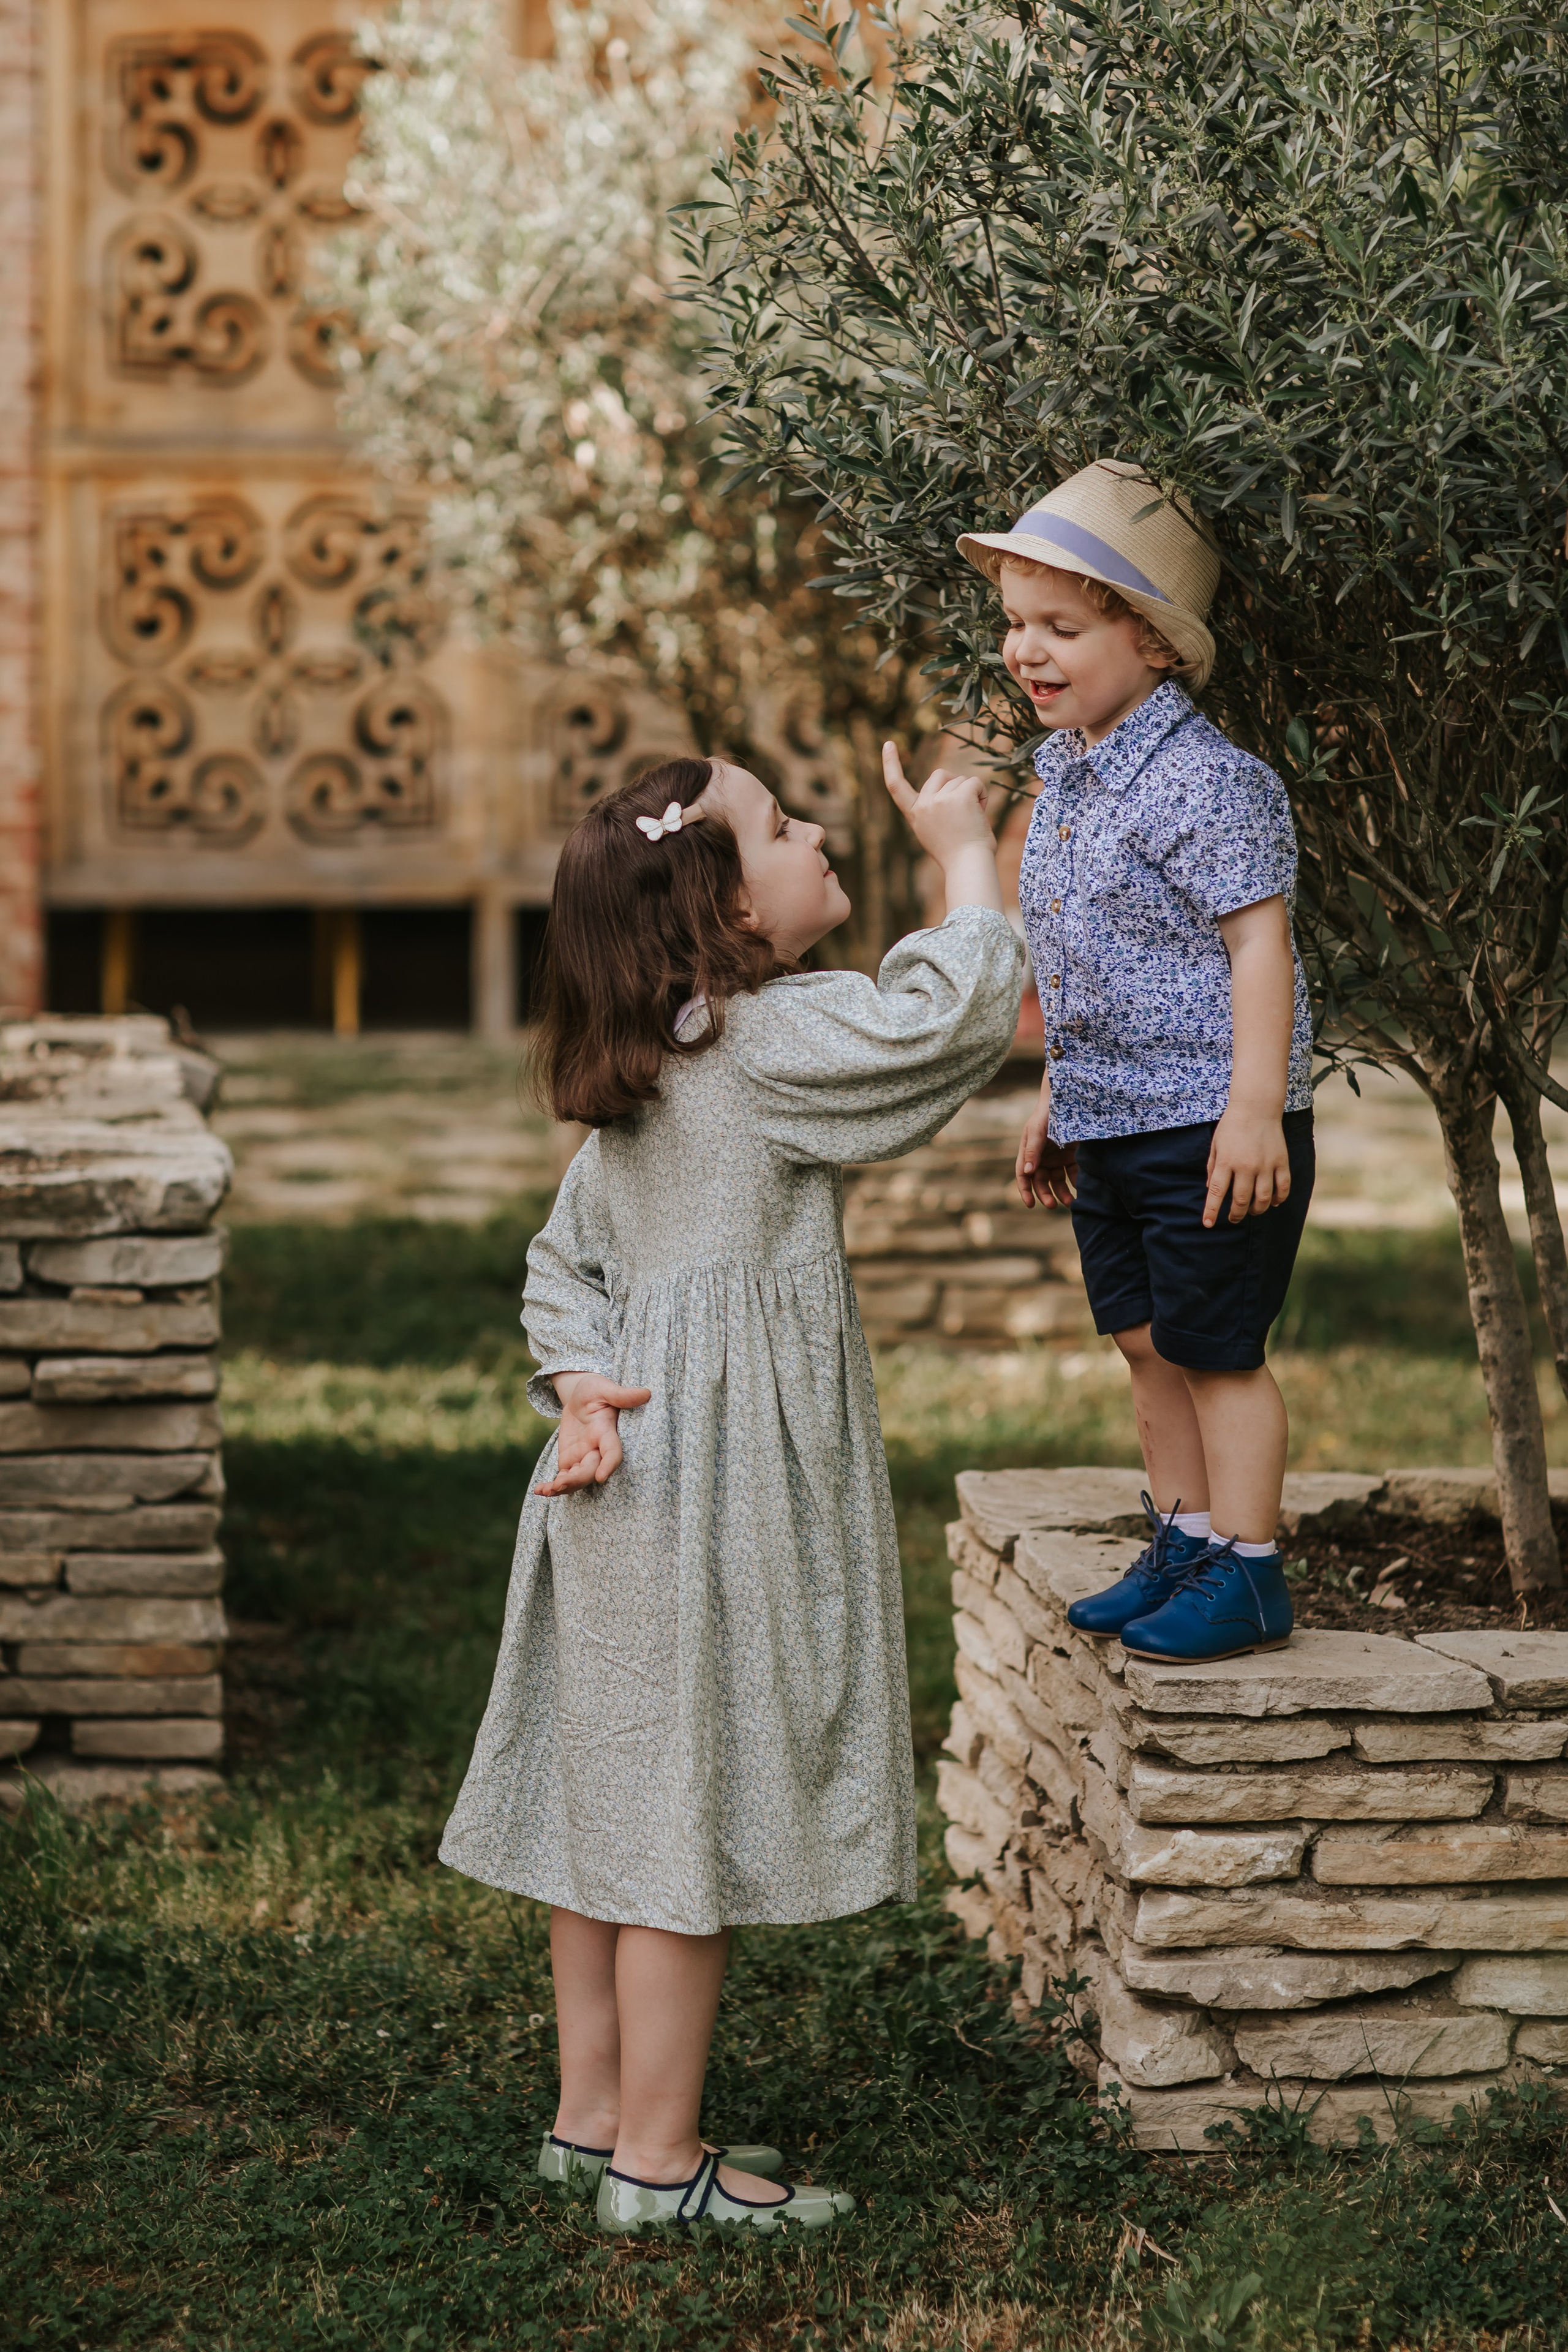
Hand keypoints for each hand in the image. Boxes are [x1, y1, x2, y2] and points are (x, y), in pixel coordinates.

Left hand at [534, 1372, 651, 1494]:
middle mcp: (597, 1449)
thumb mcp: (604, 1387)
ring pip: (577, 1479)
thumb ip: (621, 1395)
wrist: (580, 1396)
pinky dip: (552, 1487)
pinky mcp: (569, 1460)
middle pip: (591, 1470)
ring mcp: (583, 1457)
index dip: (609, 1464)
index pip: (613, 1452)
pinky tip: (539, 1490)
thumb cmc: (595, 1389)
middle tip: (560, 1483)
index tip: (601, 1476)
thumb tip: (647, 1393)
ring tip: (547, 1490)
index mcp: (607, 1432)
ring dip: (564, 1488)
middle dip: (578, 1479)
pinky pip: (563, 1478)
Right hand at [882, 742, 1002, 913]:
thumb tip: (948, 790)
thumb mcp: (935, 832)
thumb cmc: (958, 856)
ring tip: (972, 821)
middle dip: (954, 785)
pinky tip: (981, 813)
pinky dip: (982, 795)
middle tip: (963, 813)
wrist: (968, 866)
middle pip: (939, 775)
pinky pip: (975, 782)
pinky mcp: (960, 796)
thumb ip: (934, 810)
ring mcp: (940, 799)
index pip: (896, 786)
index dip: (891, 764)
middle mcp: (923, 805)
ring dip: (971, 795)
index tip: (888, 744)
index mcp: (915, 815)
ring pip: (960, 780)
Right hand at [1017, 1084, 1077, 1206]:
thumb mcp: (1038, 1130)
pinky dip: (1077, 1182)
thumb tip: (1027, 1173)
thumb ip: (1032, 1150)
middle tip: (1053, 1205)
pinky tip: (1082, 1189)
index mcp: (1029, 1151)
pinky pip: (1073, 1173)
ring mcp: (1057, 1157)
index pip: (1023, 1174)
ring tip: (1071, 1202)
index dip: (1025, 1190)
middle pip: (1041, 1181)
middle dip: (1045, 1195)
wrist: (1069, 1098)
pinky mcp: (1072, 1156)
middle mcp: (1041, 1157)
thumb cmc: (1048, 1112)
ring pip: (1058, 1181)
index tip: (1030, 1204)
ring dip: (1062, 1193)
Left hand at [1204, 1108, 1290, 1226]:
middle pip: (1241, 1200)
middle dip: (1235, 1214)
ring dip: (1256, 1210)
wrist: (1256, 1107)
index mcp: (1226, 1161)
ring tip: (1251, 1211)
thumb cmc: (1232, 1125)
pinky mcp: (1281, 1162)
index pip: (1217, 1193)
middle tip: (1233, 1218)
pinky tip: (1272, 1203)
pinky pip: (1282, 1188)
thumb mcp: (1215, 1144)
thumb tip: (1210, 1188)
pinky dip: (1278, 1199)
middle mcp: (1246, 1166)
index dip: (1212, 1211)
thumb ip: (1212, 1167)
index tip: (1208, 1223)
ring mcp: (1265, 1165)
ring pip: (1262, 1199)